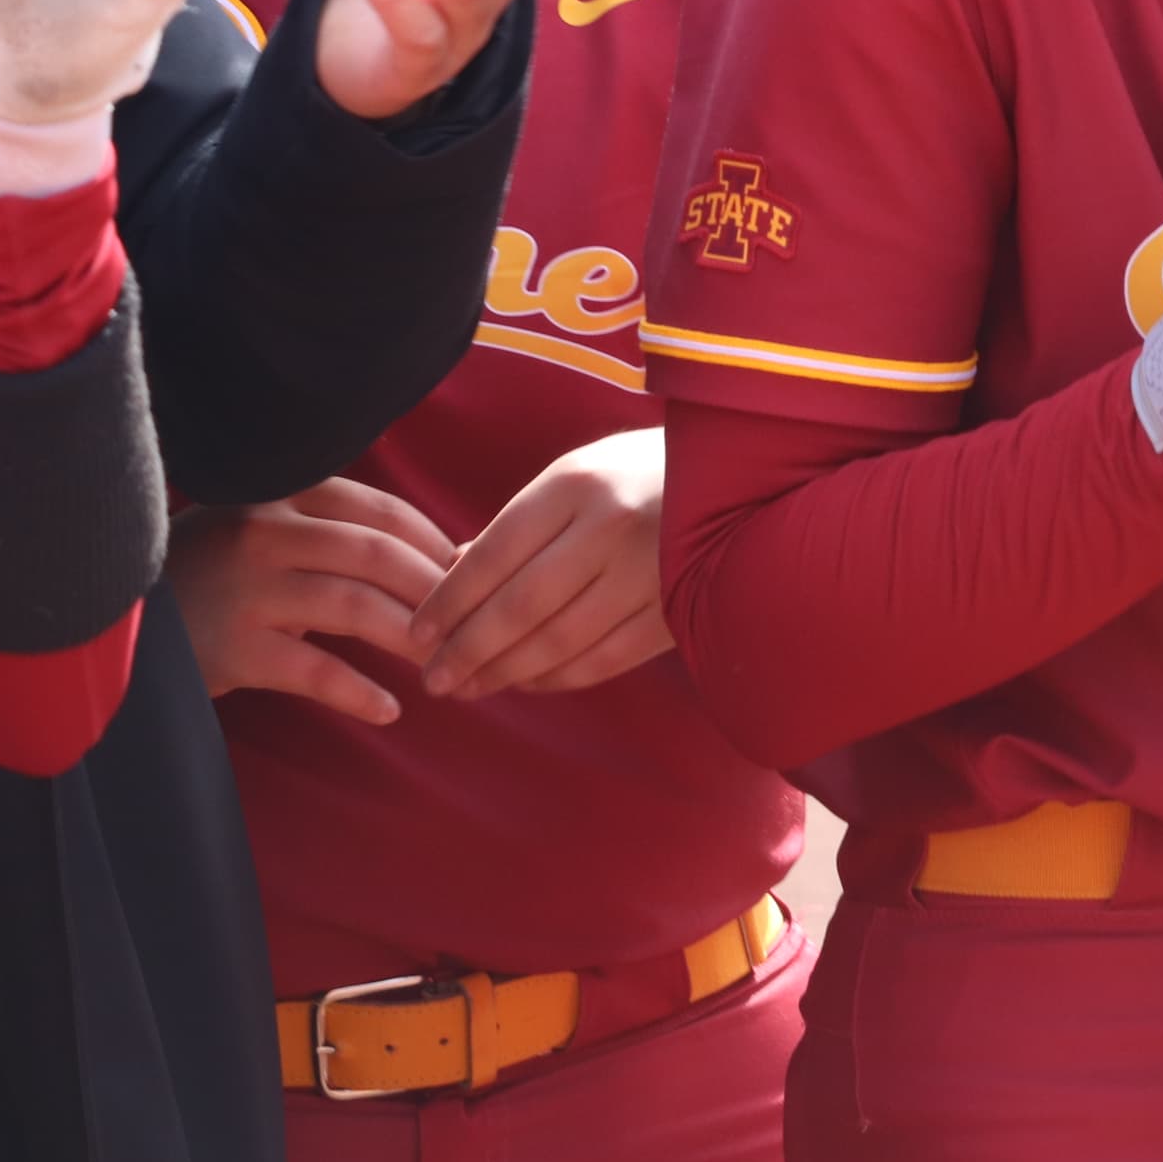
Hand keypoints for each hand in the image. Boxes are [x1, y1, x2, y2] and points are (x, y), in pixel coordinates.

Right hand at [170, 480, 459, 725]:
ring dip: (409, 638)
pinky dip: (359, 692)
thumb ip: (334, 534)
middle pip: (376, 555)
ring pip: (354, 607)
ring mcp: (247, 590)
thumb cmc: (210, 573)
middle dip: (435, 591)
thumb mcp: (264, 531)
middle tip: (469, 625)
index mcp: (280, 494)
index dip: (432, 542)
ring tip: (443, 665)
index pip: (378, 510)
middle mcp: (264, 533)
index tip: (465, 573)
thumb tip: (442, 555)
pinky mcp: (233, 649)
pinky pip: (314, 671)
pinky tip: (390, 708)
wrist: (117, 620)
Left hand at [405, 427, 670, 699]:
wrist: (745, 478)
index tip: (417, 633)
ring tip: (470, 688)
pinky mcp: (677, 609)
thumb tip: (451, 574)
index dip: (450, 600)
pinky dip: (560, 679)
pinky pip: (606, 658)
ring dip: (507, 673)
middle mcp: (610, 526)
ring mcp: (648, 571)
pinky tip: (528, 684)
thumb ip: (517, 526)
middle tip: (433, 679)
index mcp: (576, 483)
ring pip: (560, 640)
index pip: (495, 552)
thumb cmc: (640, 473)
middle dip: (469, 650)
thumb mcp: (576, 476)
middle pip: (521, 605)